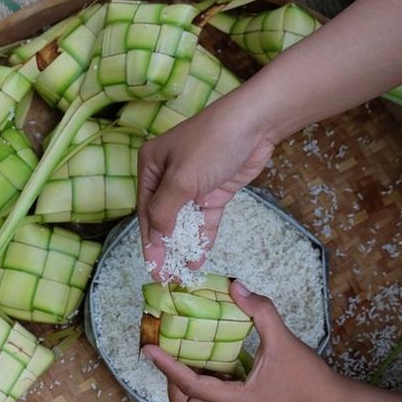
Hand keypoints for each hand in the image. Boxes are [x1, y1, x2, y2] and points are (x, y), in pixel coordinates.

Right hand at [137, 89, 276, 280]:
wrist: (255, 124)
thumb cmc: (211, 143)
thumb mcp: (182, 179)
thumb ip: (165, 212)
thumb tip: (155, 239)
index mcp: (151, 167)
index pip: (146, 211)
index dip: (149, 242)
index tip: (151, 267)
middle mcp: (168, 177)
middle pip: (164, 219)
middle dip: (165, 248)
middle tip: (165, 277)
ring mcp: (193, 185)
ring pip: (185, 223)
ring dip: (183, 247)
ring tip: (181, 274)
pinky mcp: (214, 191)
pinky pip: (204, 221)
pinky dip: (202, 240)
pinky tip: (198, 260)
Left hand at [142, 281, 342, 401]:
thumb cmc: (308, 377)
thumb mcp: (284, 340)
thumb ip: (260, 311)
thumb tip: (235, 286)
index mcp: (237, 401)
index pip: (190, 386)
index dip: (166, 366)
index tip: (148, 349)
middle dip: (171, 382)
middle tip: (170, 353)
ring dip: (184, 382)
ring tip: (183, 350)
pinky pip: (210, 397)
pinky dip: (201, 378)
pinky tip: (206, 354)